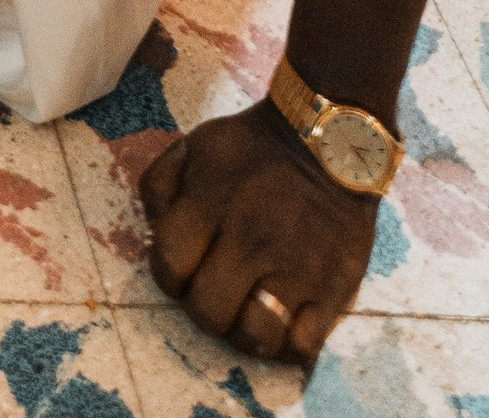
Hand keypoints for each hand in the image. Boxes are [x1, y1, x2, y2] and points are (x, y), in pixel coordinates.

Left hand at [140, 103, 379, 369]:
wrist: (332, 141)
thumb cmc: (255, 149)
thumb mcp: (195, 146)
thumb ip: (160, 185)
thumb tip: (155, 231)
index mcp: (212, 206)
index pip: (170, 266)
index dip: (168, 275)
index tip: (182, 268)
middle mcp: (252, 242)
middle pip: (207, 312)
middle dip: (202, 309)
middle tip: (215, 292)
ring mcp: (294, 271)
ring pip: (255, 337)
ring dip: (244, 333)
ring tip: (248, 312)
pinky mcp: (333, 290)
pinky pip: (303, 347)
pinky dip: (288, 345)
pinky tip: (283, 321)